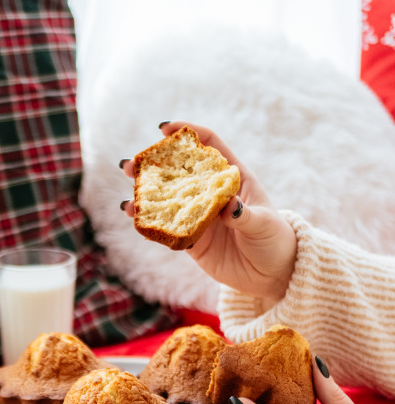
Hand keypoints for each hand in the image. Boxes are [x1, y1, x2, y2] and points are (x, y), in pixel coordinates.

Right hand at [121, 122, 296, 306]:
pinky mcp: (192, 240)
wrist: (272, 275)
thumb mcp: (264, 225)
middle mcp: (213, 193)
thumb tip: (228, 206)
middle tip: (132, 163)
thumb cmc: (274, 241)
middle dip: (155, 164)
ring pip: (169, 199)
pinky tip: (135, 218)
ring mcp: (200, 216)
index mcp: (234, 178)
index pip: (210, 145)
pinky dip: (150, 223)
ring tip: (128, 192)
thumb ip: (244, 215)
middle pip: (181, 171)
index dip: (189, 134)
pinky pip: (167, 228)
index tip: (166, 129)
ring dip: (147, 194)